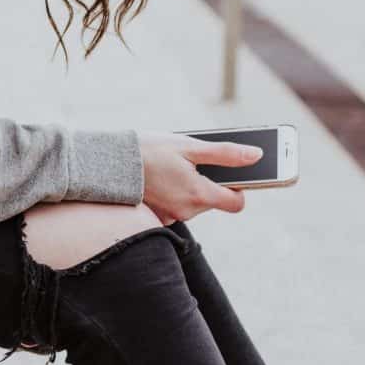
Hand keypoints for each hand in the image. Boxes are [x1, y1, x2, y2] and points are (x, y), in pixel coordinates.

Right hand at [136, 131, 259, 224]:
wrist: (107, 163)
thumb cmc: (148, 151)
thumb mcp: (188, 146)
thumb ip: (225, 154)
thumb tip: (256, 155)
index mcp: (199, 194)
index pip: (236, 203)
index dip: (239, 189)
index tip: (231, 176)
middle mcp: (186, 211)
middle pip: (212, 201)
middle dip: (207, 182)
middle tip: (189, 162)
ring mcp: (170, 216)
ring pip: (192, 203)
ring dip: (188, 187)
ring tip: (169, 167)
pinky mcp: (155, 217)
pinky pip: (174, 207)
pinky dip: (172, 194)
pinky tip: (159, 178)